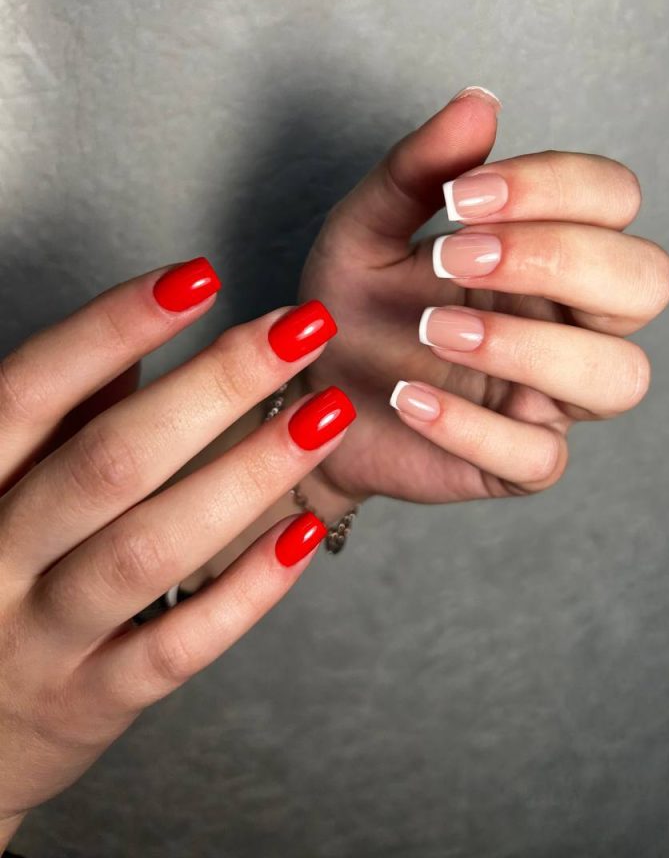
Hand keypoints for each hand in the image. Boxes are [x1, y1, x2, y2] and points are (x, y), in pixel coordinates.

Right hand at [0, 261, 352, 842]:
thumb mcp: (2, 488)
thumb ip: (59, 419)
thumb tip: (133, 336)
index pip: (32, 389)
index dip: (113, 327)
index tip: (199, 277)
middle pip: (109, 460)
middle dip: (215, 387)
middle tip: (304, 329)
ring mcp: (37, 637)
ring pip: (148, 549)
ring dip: (247, 474)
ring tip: (326, 415)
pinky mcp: (90, 701)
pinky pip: (177, 646)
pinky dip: (245, 589)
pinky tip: (304, 531)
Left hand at [299, 87, 668, 504]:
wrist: (310, 393)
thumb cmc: (353, 306)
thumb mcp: (366, 228)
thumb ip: (418, 169)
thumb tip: (477, 103)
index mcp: (545, 249)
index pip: (613, 199)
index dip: (553, 188)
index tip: (458, 197)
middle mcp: (567, 319)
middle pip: (647, 282)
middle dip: (558, 259)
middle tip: (454, 259)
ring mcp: (550, 395)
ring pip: (619, 376)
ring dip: (529, 346)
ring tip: (431, 328)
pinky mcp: (518, 462)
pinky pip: (542, 458)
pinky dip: (474, 426)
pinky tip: (410, 397)